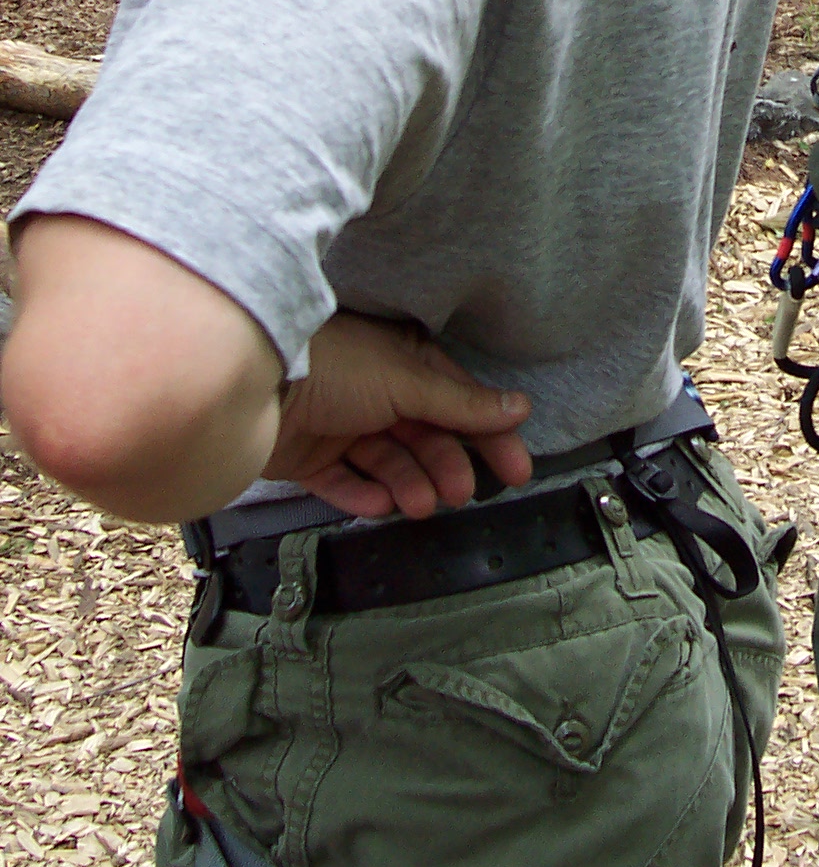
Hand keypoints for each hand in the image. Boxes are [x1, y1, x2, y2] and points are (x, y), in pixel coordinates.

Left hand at [264, 313, 533, 519]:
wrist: (250, 385)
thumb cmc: (334, 368)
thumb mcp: (405, 380)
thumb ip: (460, 402)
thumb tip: (520, 407)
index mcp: (403, 362)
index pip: (458, 400)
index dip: (489, 434)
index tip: (516, 469)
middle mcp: (375, 392)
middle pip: (425, 435)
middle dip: (447, 465)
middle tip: (462, 494)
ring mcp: (340, 425)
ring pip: (387, 461)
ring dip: (409, 483)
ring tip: (418, 504)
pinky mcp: (306, 457)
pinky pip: (343, 481)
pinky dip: (363, 494)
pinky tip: (379, 504)